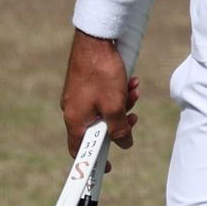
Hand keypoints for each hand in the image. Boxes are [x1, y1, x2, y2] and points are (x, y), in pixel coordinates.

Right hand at [60, 30, 140, 161]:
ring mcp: (77, 96)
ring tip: (135, 91)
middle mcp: (72, 110)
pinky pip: (102, 96)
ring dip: (122, 104)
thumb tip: (124, 144)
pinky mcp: (84, 83)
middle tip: (133, 118)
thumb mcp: (115, 106)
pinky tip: (130, 81)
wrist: (95, 38)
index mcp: (75, 120)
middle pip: (97, 129)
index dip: (95, 160)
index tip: (107, 167)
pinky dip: (117, 92)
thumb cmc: (102, 73)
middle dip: (119, 124)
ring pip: (103, 110)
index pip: (80, 151)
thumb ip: (120, 129)